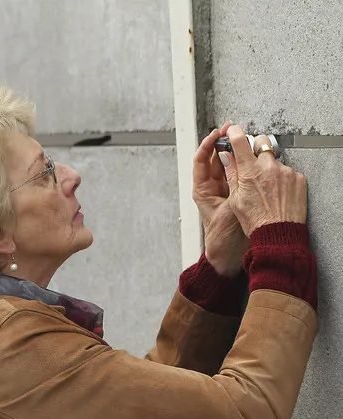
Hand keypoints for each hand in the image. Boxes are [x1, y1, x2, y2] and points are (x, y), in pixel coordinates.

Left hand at [193, 122, 246, 275]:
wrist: (229, 256)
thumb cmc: (222, 238)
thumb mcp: (228, 210)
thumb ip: (232, 188)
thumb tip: (233, 164)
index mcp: (202, 190)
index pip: (201, 161)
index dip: (208, 144)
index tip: (218, 133)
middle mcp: (211, 188)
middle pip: (214, 158)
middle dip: (223, 142)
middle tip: (233, 128)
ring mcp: (223, 189)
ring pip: (227, 164)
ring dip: (234, 150)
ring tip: (243, 137)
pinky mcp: (235, 193)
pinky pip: (238, 173)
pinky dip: (243, 163)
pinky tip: (251, 155)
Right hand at [220, 125, 307, 235]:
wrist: (278, 233)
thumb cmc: (256, 220)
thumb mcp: (236, 198)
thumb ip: (232, 174)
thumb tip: (227, 158)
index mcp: (249, 171)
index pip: (240, 141)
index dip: (234, 133)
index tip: (233, 130)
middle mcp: (268, 167)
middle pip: (261, 143)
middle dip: (256, 147)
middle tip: (252, 160)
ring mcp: (285, 171)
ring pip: (274, 160)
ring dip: (269, 168)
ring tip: (267, 188)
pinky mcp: (298, 178)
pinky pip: (288, 172)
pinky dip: (282, 179)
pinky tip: (278, 192)